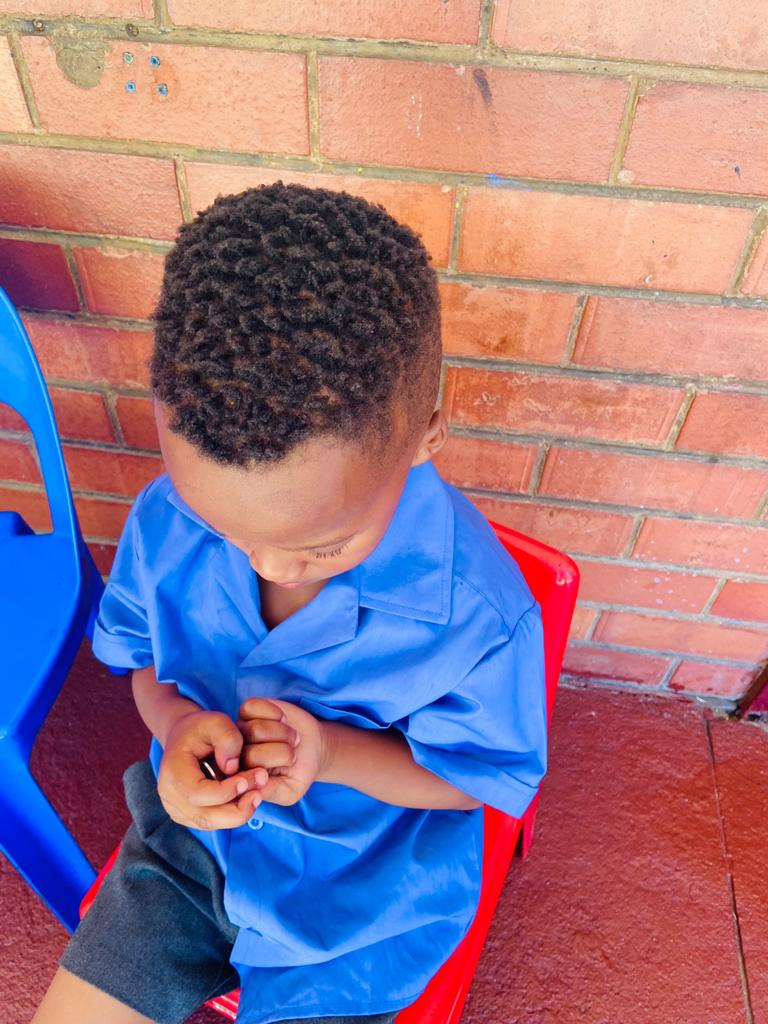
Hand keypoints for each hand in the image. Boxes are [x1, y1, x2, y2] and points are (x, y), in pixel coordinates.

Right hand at [158, 709, 276, 829]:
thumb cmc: (201, 728)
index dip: (226, 792)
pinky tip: (246, 797)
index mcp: (172, 772)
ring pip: (211, 824)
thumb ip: (227, 738)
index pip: (197, 794)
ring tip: (257, 792)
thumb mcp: (216, 721)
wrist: (185, 736)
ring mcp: (177, 808)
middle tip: (260, 792)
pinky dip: (231, 814)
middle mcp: (170, 795)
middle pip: (205, 817)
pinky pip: (212, 822)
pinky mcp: (188, 815)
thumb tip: (232, 768)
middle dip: (237, 809)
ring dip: (238, 813)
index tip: (251, 779)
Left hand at [238, 698, 327, 805]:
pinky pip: (253, 707)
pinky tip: (282, 720)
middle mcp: (236, 755)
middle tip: (293, 753)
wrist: (312, 746)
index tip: (289, 768)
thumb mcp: (290, 790)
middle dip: (282, 753)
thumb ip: (271, 791)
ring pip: (256, 730)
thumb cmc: (298, 772)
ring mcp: (240, 731)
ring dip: (282, 733)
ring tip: (292, 738)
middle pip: (252, 754)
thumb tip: (254, 790)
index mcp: (241, 778)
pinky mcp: (247, 711)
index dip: (272, 771)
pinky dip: (274, 712)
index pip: (247, 778)